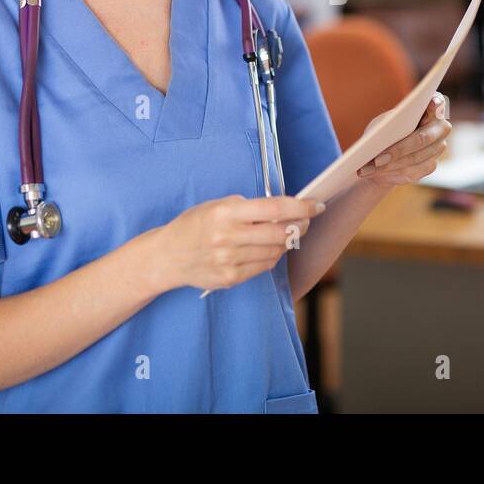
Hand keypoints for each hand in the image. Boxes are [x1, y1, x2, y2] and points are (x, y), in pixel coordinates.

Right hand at [155, 194, 325, 292]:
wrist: (167, 256)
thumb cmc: (194, 225)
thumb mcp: (216, 206)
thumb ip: (248, 208)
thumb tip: (283, 209)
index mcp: (226, 213)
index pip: (275, 209)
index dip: (301, 207)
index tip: (316, 205)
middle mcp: (229, 237)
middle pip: (281, 233)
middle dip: (300, 225)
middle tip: (305, 220)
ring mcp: (230, 260)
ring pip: (276, 251)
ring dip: (287, 241)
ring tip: (284, 233)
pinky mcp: (231, 278)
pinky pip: (264, 266)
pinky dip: (272, 255)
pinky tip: (268, 248)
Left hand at [355, 93, 451, 188]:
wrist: (384, 155)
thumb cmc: (385, 131)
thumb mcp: (384, 122)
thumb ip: (392, 122)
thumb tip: (389, 131)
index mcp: (432, 108)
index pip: (437, 103)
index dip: (436, 103)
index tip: (432, 102)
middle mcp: (441, 128)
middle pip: (423, 139)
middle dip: (398, 150)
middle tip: (377, 159)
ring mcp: (438, 148)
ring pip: (414, 159)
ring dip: (389, 165)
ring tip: (368, 168)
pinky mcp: (430, 165)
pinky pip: (412, 171)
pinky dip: (391, 172)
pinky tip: (376, 173)